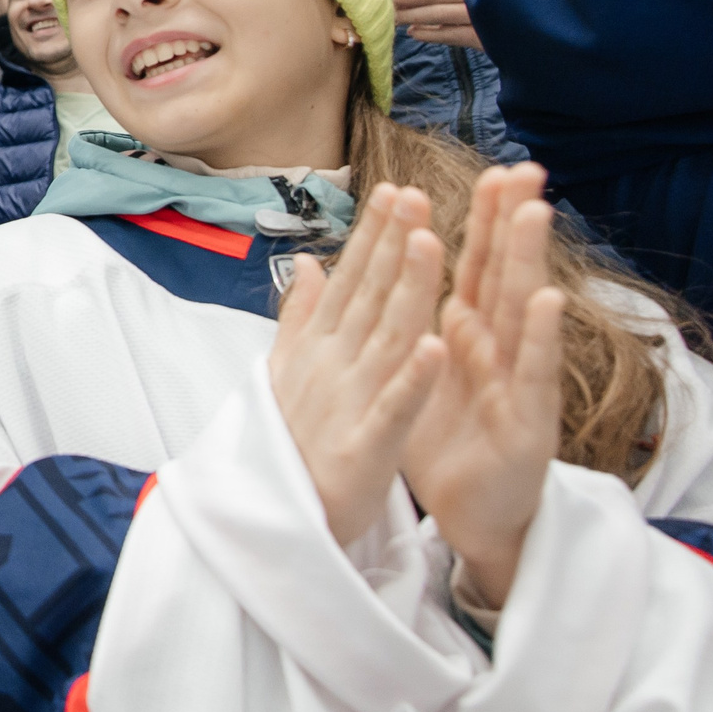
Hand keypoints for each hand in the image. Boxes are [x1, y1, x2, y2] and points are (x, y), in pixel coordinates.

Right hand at [269, 186, 447, 546]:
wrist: (274, 520)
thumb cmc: (286, 443)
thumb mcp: (287, 370)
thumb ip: (301, 315)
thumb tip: (307, 263)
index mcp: (319, 347)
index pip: (352, 280)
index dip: (375, 236)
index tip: (397, 191)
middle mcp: (332, 364)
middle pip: (369, 296)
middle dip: (393, 244)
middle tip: (415, 195)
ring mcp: (347, 401)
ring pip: (385, 338)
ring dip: (408, 290)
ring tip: (433, 243)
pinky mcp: (364, 445)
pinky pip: (395, 407)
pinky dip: (414, 377)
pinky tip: (439, 345)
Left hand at [403, 165, 565, 610]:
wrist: (469, 512)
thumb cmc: (446, 436)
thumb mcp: (414, 367)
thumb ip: (405, 313)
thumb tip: (398, 264)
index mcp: (466, 332)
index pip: (473, 264)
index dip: (479, 220)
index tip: (489, 168)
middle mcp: (498, 349)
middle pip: (502, 274)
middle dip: (510, 222)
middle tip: (523, 169)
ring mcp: (516, 382)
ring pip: (522, 313)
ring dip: (526, 261)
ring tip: (533, 213)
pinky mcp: (527, 422)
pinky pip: (530, 375)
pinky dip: (536, 338)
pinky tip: (545, 302)